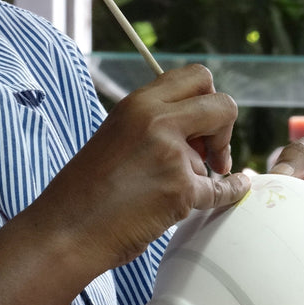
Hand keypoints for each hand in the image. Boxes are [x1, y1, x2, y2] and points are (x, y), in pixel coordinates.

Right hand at [36, 64, 250, 273]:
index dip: (208, 98)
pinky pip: (222, 189)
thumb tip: (200, 129)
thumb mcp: (117, 134)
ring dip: (206, 171)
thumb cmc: (87, 187)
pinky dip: (231, 191)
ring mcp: (170, 153)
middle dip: (225, 127)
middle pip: (223, 104)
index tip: (202, 122)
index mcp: (138, 102)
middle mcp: (156, 119)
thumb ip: (154, 122)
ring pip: (219, 153)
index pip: (196, 76)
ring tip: (172, 189)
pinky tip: (237, 186)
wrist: (66, 228)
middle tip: (212, 153)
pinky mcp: (180, 190)